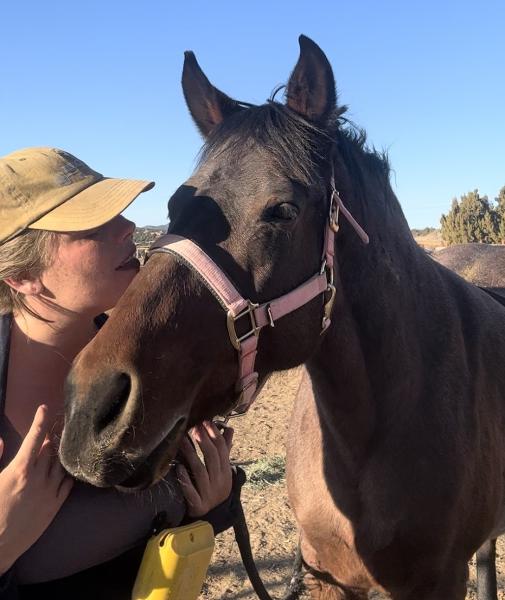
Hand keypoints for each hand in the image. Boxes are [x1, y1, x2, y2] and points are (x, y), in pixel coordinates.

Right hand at [0, 405, 73, 574]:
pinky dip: (67, 473)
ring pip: (60, 464)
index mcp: (19, 469)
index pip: (34, 437)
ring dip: (57, 456)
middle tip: (48, 433)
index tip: (45, 407)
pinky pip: (68, 483)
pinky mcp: (56, 506)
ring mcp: (49, 491)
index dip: (40, 420)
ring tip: (54, 452)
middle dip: (48, 439)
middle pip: (50, 449)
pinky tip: (64, 470)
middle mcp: (38, 477)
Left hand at [176, 421, 232, 517]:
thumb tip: (229, 429)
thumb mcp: (223, 471)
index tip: (207, 422)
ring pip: (200, 472)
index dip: (215, 435)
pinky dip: (185, 480)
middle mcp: (218, 482)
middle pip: (212, 459)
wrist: (212, 518)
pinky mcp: (197, 505)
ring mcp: (208, 494)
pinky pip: (191, 491)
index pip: (222, 450)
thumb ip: (225, 450)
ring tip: (182, 441)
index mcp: (225, 472)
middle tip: (196, 428)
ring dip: (191, 455)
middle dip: (204, 442)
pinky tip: (179, 468)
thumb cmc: (215, 488)